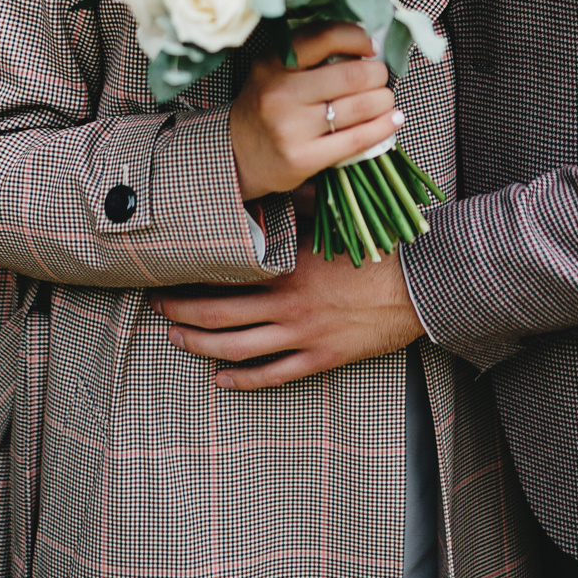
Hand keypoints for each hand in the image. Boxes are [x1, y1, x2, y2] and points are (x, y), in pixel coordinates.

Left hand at [153, 239, 425, 388]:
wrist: (420, 285)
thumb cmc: (378, 250)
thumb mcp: (332, 223)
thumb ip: (295, 212)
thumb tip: (266, 196)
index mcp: (287, 268)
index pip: (224, 277)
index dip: (190, 278)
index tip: (168, 273)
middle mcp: (287, 305)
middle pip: (217, 315)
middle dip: (180, 312)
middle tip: (156, 307)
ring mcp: (302, 336)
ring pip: (236, 348)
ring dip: (200, 345)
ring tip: (176, 339)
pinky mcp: (321, 358)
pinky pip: (272, 376)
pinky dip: (242, 380)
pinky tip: (221, 379)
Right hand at [228, 23, 401, 200]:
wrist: (239, 153)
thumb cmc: (268, 104)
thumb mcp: (275, 69)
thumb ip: (310, 53)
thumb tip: (365, 43)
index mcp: (273, 62)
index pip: (325, 37)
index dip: (358, 38)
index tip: (371, 47)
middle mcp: (280, 93)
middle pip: (352, 75)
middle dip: (378, 74)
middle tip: (380, 77)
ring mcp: (291, 128)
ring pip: (360, 107)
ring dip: (384, 100)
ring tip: (385, 99)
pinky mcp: (303, 158)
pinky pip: (357, 139)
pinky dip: (383, 127)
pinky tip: (393, 120)